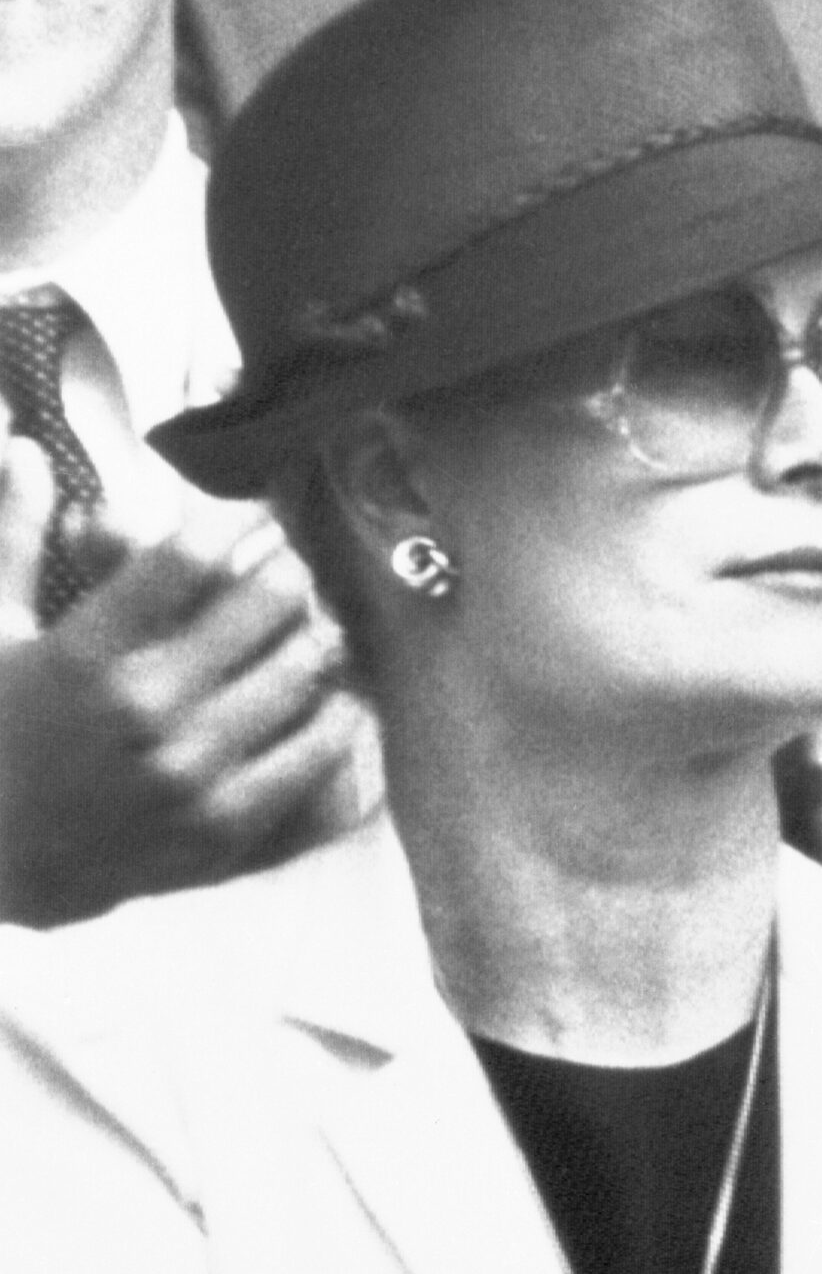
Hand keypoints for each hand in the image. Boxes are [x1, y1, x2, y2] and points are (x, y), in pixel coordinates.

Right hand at [0, 453, 367, 927]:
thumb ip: (13, 540)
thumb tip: (25, 449)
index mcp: (87, 654)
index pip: (189, 557)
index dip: (235, 519)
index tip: (252, 511)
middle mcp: (147, 708)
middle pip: (265, 604)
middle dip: (286, 569)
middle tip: (290, 562)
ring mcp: (191, 770)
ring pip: (300, 671)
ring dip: (316, 634)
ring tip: (314, 621)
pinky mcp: (222, 825)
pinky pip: (312, 754)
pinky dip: (334, 716)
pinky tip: (336, 696)